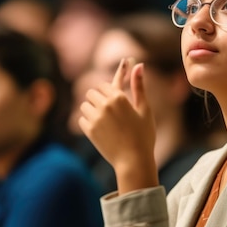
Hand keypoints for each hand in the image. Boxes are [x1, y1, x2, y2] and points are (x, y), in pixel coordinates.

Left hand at [78, 58, 157, 193]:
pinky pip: (82, 118)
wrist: (134, 161)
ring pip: (85, 105)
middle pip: (92, 93)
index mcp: (119, 97)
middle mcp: (105, 105)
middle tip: (110, 111)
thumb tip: (139, 64)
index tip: (111, 93)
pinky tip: (101, 130)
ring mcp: (95, 118)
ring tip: (105, 121)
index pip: (105, 85)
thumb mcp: (145, 109)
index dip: (109, 90)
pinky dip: (88, 122)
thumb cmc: (143, 135)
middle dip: (99, 99)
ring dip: (92, 109)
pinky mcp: (89, 130)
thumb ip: (139, 86)